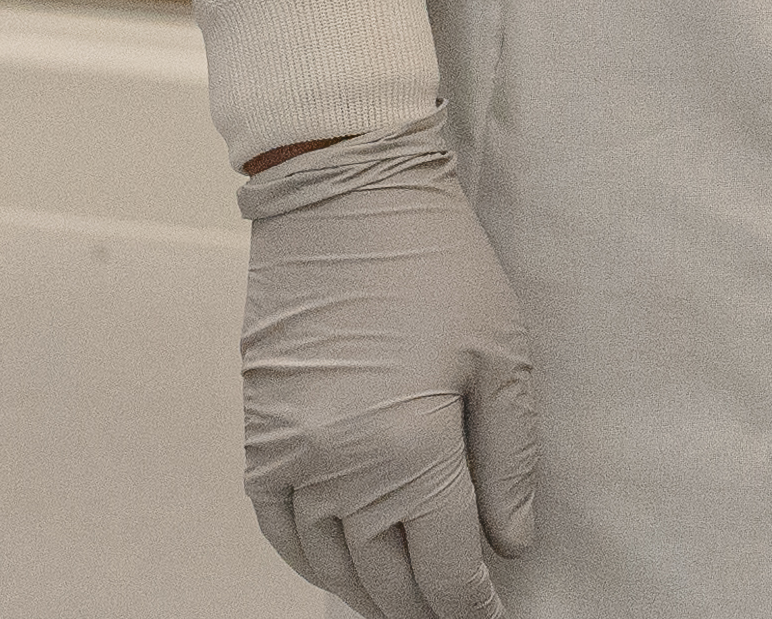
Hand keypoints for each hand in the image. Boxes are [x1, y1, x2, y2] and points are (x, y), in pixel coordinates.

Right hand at [238, 116, 538, 618]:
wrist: (342, 194)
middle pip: (387, 581)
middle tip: (455, 607)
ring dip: (370, 591)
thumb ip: (509, 460)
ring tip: (406, 596)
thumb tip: (513, 541)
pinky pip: (276, 526)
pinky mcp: (258, 433)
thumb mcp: (501, 355)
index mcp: (411, 450)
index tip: (493, 613)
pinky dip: (309, 558)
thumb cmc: (433, 261)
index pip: (446, 571)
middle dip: (426, 606)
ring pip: (329, 565)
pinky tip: (339, 562)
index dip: (473, 606)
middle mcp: (341, 467)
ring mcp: (290, 455)